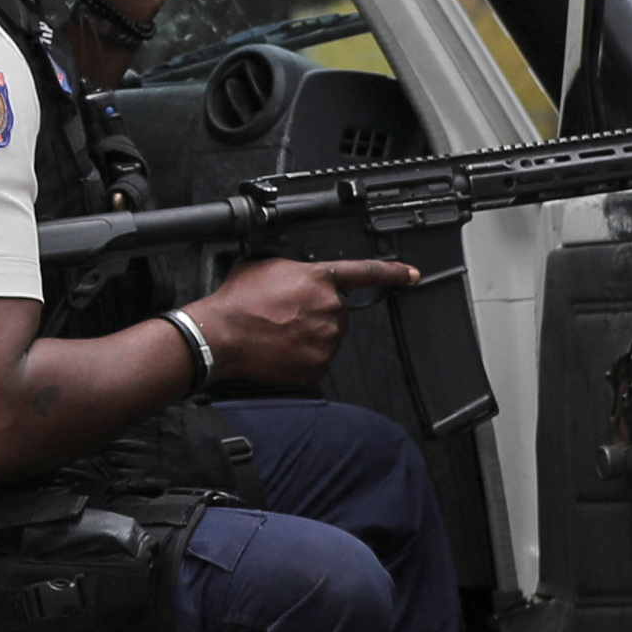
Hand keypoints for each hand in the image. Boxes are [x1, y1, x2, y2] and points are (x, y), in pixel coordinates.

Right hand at [184, 256, 419, 394]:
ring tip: (278, 333)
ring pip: (328, 337)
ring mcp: (325, 340)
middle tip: (286, 316)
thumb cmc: (236, 302)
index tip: (411, 274)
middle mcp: (329, 308)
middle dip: (317, 313)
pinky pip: (317, 361)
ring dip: (310, 336)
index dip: (393, 273)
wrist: (220, 336)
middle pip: (338, 312)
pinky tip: (280, 351)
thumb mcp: (265, 265)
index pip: (366, 272)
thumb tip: (298, 274)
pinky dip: (301, 358)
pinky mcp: (316, 366)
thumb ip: (293, 268)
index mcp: (319, 279)